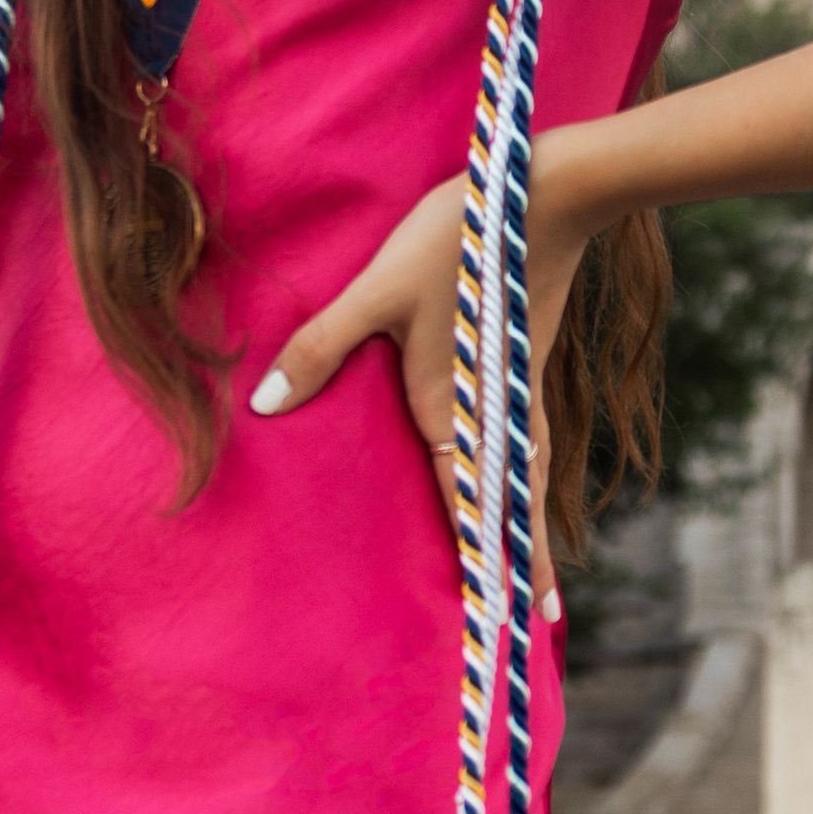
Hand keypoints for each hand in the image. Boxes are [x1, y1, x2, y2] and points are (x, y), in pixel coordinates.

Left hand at [250, 151, 596, 612]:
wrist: (546, 192)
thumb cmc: (457, 241)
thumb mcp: (376, 292)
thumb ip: (321, 348)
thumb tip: (266, 407)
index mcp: (455, 411)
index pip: (471, 510)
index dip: (485, 566)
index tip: (501, 621)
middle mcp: (493, 413)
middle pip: (514, 506)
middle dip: (523, 564)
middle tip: (539, 619)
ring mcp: (515, 392)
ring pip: (527, 477)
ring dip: (531, 526)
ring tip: (539, 574)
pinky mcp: (521, 367)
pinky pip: (529, 447)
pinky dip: (530, 482)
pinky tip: (523, 484)